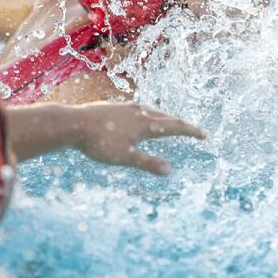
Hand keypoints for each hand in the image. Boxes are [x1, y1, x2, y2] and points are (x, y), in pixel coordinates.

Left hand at [71, 102, 205, 175]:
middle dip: (181, 124)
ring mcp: (128, 107)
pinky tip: (140, 119)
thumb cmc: (99, 143)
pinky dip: (149, 115)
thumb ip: (148, 163)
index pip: (176, 126)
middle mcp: (141, 112)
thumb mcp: (126, 158)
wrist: (73, 123)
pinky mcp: (116, 106)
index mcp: (147, 124)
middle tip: (192, 130)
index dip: (191, 131)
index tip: (204, 134)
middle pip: (167, 117)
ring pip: (153, 111)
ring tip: (168, 123)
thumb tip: (170, 171)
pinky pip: (139, 110)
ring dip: (165, 118)